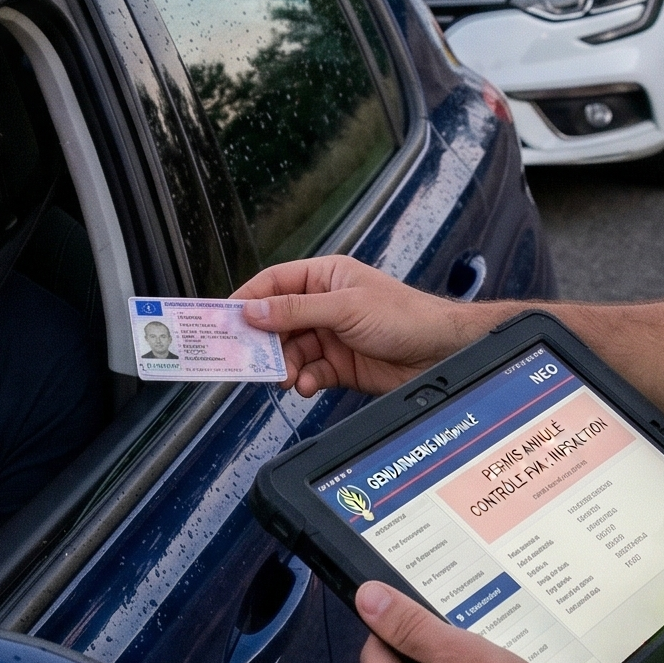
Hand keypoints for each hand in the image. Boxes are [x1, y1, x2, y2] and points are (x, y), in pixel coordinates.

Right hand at [234, 255, 484, 396]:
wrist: (441, 352)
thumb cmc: (404, 316)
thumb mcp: (344, 308)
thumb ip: (296, 311)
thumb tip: (253, 311)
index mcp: (324, 277)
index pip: (273, 284)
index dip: (247, 301)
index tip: (223, 319)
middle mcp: (324, 305)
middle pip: (277, 322)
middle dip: (264, 342)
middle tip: (248, 359)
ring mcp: (331, 336)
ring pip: (290, 351)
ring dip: (284, 366)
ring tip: (286, 377)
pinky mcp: (340, 365)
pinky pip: (308, 372)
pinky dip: (304, 380)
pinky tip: (307, 385)